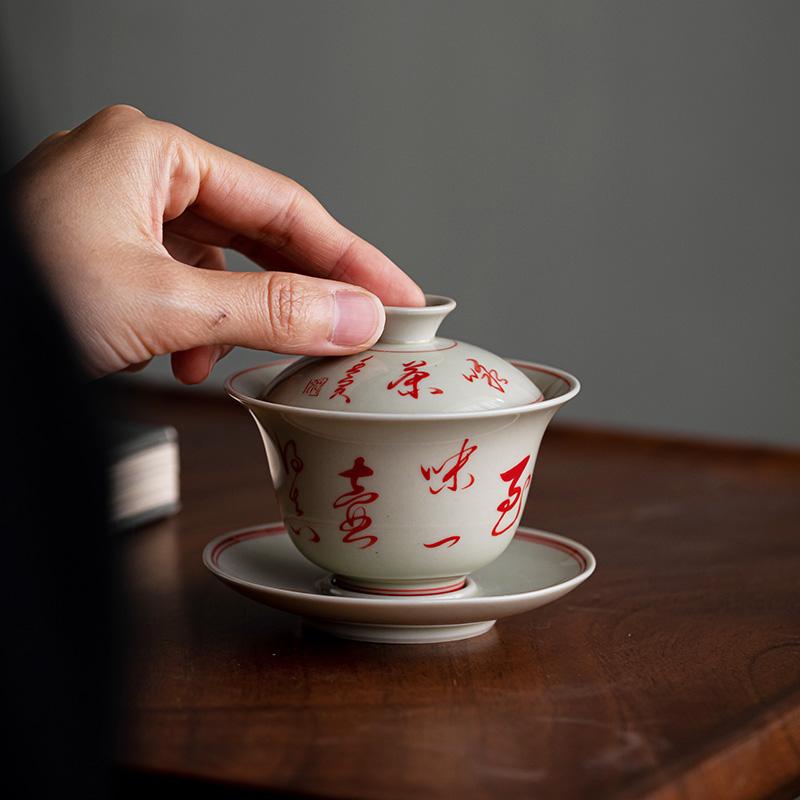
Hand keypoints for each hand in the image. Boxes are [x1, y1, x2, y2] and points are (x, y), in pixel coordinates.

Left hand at [10, 105, 423, 382]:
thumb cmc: (17, 296)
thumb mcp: (162, 307)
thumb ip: (268, 310)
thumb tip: (351, 315)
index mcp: (150, 154)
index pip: (284, 206)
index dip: (350, 257)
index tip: (397, 295)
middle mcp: (135, 175)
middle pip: (256, 234)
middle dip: (304, 290)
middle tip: (362, 326)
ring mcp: (117, 217)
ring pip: (220, 267)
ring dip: (244, 318)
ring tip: (254, 356)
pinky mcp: (105, 258)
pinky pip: (181, 287)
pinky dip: (199, 329)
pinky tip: (192, 359)